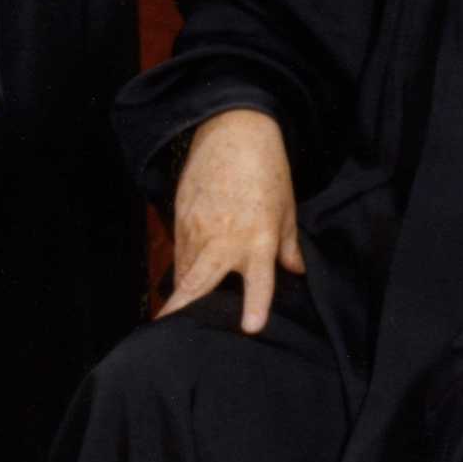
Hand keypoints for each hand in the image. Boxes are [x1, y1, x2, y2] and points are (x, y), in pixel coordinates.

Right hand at [159, 109, 306, 336]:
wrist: (233, 133)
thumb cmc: (266, 171)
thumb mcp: (286, 210)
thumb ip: (288, 247)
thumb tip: (296, 271)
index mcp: (258, 239)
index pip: (258, 281)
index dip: (255, 306)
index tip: (249, 328)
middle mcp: (224, 239)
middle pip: (198, 282)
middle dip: (182, 306)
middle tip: (167, 327)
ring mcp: (197, 228)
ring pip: (183, 270)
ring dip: (180, 291)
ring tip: (173, 313)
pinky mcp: (181, 216)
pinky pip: (179, 250)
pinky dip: (180, 266)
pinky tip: (181, 278)